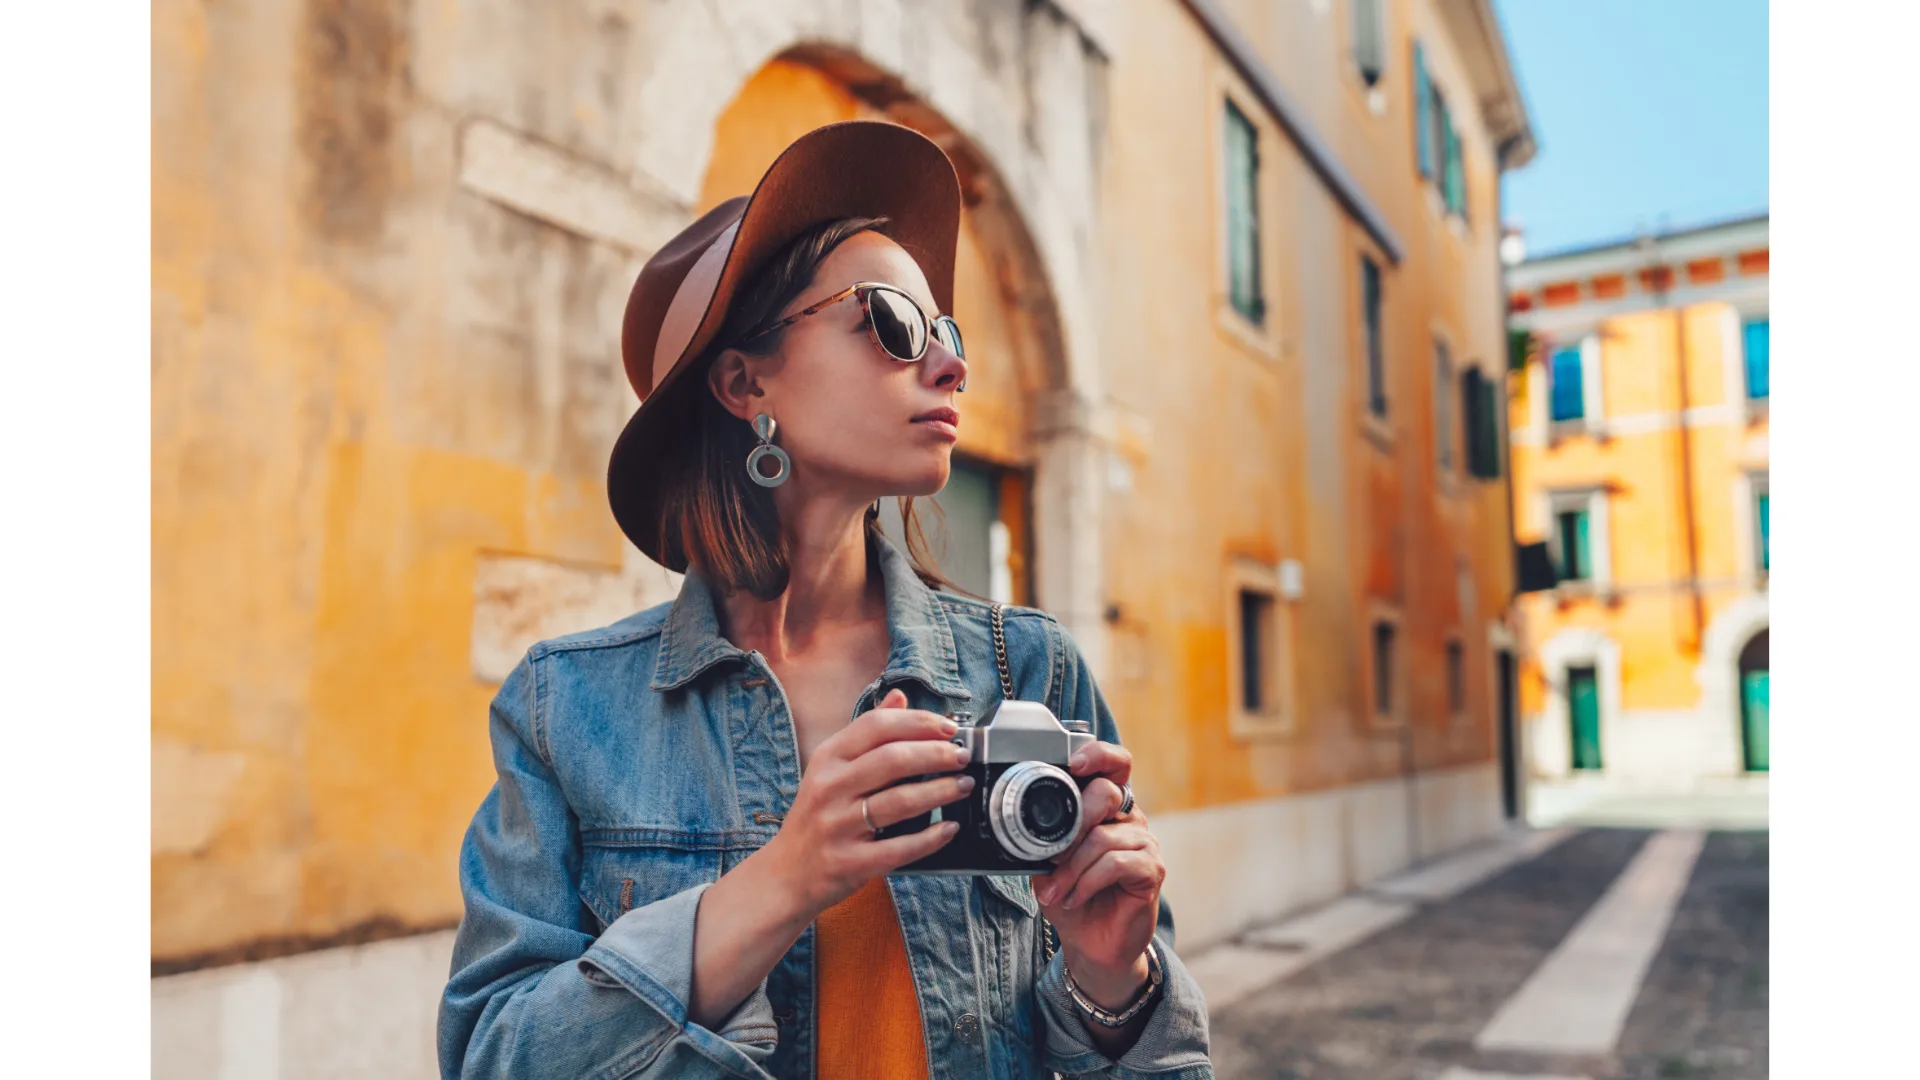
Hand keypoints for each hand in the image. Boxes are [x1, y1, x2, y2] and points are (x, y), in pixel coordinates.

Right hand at [761, 688, 970, 917]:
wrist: (786, 873)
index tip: (948, 727)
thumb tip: (899, 697)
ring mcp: (837, 826)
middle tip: (962, 756)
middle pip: (891, 760)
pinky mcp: (849, 862)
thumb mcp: (831, 768)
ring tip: (963, 785)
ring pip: (898, 802)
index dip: (918, 722)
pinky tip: (948, 828)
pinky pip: (897, 848)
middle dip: (936, 754)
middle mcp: (829, 788)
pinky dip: (928, 838)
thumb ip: (866, 732)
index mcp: (828, 758)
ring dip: (939, 792)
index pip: (876, 726)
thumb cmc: (816, 815)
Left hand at [1031, 740, 1163, 1008]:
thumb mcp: (1046, 864)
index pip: (1115, 763)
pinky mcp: (1152, 869)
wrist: (1092, 944)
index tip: (1074, 764)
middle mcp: (1130, 817)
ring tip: (1055, 893)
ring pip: (1102, 837)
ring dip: (1070, 869)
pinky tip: (1076, 897)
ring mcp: (1144, 841)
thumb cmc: (1072, 897)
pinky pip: (1117, 863)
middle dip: (1070, 826)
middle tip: (1051, 858)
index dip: (1098, 754)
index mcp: (1107, 807)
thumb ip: (1042, 840)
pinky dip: (1088, 881)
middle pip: (1106, 793)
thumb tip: (1022, 829)